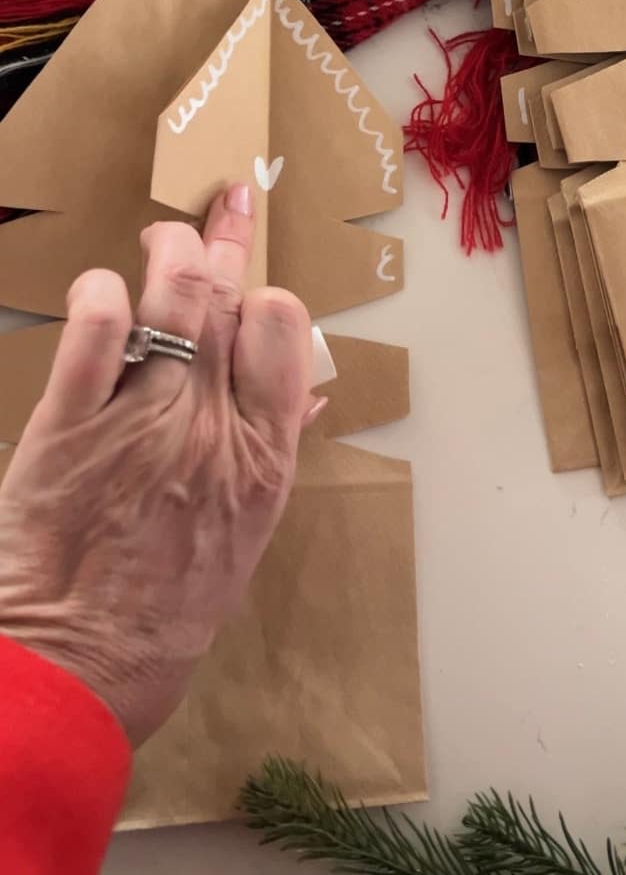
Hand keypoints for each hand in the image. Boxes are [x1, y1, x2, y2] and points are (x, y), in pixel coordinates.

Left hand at [0, 186, 311, 744]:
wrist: (80, 671)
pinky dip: (99, 297)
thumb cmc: (167, 611)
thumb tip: (308, 391)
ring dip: (169, 248)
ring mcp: (139, 421)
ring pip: (170, 297)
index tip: (254, 287)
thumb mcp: (246, 533)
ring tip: (162, 235)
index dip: (267, 296)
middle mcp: (207, 426)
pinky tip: (102, 291)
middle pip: (225, 298)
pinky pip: (92, 334)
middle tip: (222, 203)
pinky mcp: (68, 427)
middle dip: (225, 236)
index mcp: (261, 456)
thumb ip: (272, 449)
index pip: (283, 330)